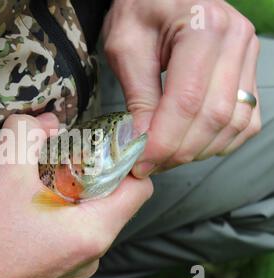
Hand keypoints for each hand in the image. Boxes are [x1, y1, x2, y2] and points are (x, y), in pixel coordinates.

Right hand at [0, 113, 152, 277]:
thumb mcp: (2, 172)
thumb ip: (26, 134)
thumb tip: (43, 120)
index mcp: (91, 232)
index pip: (139, 187)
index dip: (124, 158)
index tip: (100, 143)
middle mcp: (89, 255)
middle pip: (109, 200)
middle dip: (86, 170)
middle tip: (58, 153)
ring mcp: (71, 267)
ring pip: (85, 217)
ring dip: (66, 192)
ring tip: (36, 178)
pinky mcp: (52, 272)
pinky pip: (66, 235)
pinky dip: (54, 213)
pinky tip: (25, 205)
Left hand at [103, 0, 260, 176]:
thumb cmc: (139, 9)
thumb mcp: (126, 47)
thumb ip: (138, 96)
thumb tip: (144, 144)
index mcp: (202, 28)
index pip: (187, 101)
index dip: (163, 141)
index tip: (139, 163)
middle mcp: (235, 40)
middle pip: (214, 117)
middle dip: (178, 151)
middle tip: (148, 165)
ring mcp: (248, 55)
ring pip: (234, 124)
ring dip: (198, 150)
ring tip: (165, 156)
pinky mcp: (248, 70)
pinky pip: (246, 119)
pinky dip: (219, 141)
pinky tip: (192, 144)